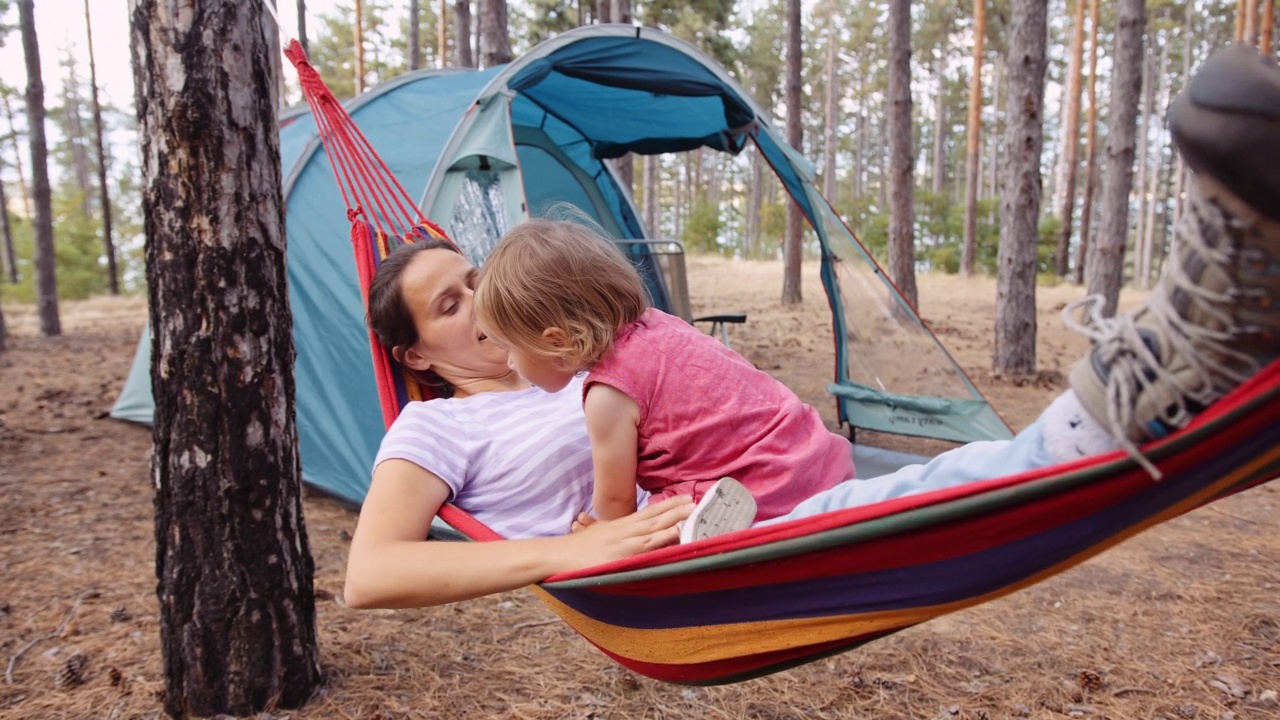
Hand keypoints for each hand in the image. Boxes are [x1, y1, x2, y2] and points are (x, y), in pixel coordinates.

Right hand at [552, 495, 694, 572]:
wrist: (558, 555)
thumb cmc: (577, 549)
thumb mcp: (600, 536)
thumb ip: (616, 535)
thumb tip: (628, 536)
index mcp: (621, 526)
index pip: (649, 512)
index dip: (667, 506)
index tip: (684, 498)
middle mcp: (625, 530)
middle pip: (655, 516)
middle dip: (676, 508)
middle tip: (696, 500)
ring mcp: (624, 542)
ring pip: (654, 528)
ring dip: (675, 519)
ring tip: (693, 512)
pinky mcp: (622, 555)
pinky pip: (647, 545)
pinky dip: (662, 538)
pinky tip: (676, 533)